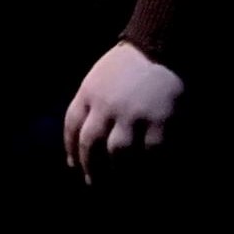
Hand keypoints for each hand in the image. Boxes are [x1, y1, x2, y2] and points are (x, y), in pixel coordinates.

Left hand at [64, 41, 182, 181]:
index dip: (71, 149)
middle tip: (93, 184)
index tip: (74, 165)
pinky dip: (149, 169)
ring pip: (119, 152)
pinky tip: (148, 178)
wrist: (162, 47)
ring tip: (119, 186)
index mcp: (89, 92)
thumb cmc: (129, 64)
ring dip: (117, 173)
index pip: (72, 126)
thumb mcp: (99, 77)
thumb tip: (84, 133)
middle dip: (90, 167)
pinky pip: (152, 153)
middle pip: (91, 143)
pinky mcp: (160, 121)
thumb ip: (90, 101)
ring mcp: (134, 114)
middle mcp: (107, 105)